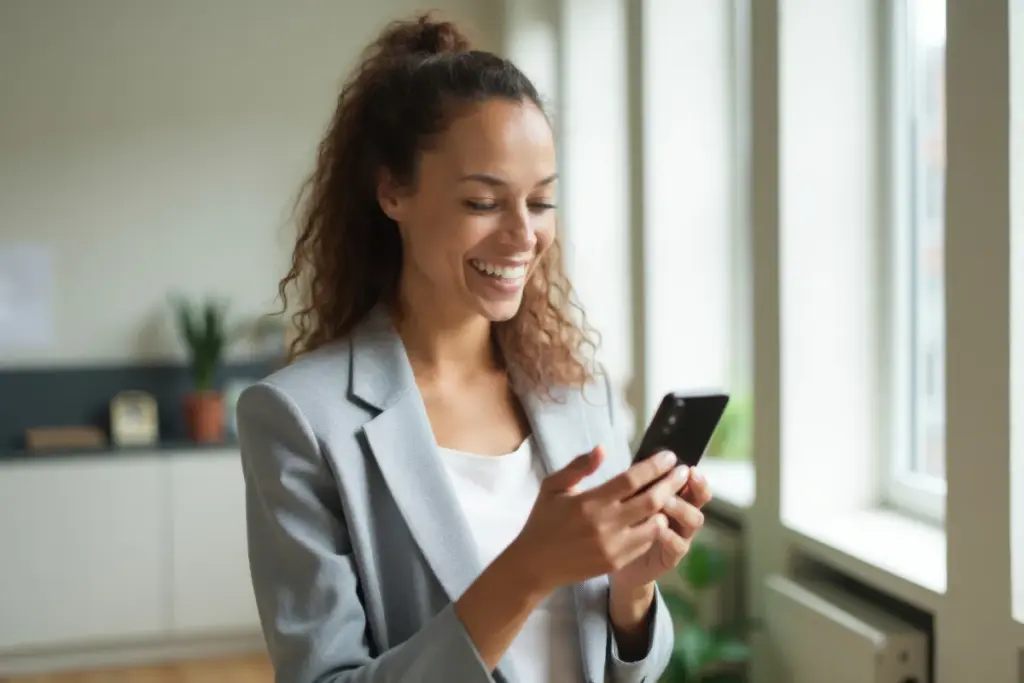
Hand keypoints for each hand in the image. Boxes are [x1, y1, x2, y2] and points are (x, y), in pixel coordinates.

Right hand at [504, 446, 681, 596]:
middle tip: (683, 471)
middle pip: (651, 500)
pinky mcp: (616, 562)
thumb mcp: (552, 486)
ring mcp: (613, 546)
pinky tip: (658, 516)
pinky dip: (655, 527)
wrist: (535, 564)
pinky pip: (645, 542)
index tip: (669, 456)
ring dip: (666, 508)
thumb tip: (603, 449)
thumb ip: (578, 466)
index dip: (654, 466)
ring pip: (654, 524)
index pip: (631, 480)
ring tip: (674, 494)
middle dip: (671, 483)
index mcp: (590, 502)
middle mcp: (605, 524)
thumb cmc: (543, 520)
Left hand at [609, 461, 712, 592]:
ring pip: (694, 520)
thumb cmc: (625, 523)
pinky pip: (678, 545)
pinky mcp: (671, 556)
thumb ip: (639, 482)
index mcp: (675, 498)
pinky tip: (658, 529)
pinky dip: (670, 535)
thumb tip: (642, 461)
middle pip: (700, 500)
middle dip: (696, 487)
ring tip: (665, 501)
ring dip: (681, 508)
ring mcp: (680, 536)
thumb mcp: (630, 499)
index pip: (694, 484)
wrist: (618, 560)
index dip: (697, 478)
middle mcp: (682, 516)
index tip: (690, 468)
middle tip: (683, 477)